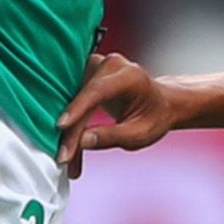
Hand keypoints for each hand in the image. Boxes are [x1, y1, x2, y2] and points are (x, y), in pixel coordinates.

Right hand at [56, 51, 178, 177]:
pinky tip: (68, 142)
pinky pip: (73, 98)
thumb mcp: (140, 133)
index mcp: (130, 75)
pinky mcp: (88, 73)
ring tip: (68, 156)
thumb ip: (111, 136)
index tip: (61, 126)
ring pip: (73, 99)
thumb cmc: (154, 117)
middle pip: (82, 98)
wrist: (161, 105)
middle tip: (65, 157)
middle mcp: (112, 65)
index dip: (77, 108)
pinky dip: (71, 121)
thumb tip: (82, 141)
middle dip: (71, 130)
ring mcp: (98, 66)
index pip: (97, 90)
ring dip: (68, 128)